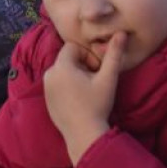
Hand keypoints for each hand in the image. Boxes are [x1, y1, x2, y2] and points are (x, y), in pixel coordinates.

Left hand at [44, 35, 123, 165]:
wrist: (83, 134)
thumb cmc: (97, 105)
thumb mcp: (107, 79)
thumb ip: (114, 55)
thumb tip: (121, 33)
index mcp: (61, 66)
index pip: (72, 47)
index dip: (87, 55)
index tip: (96, 70)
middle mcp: (49, 73)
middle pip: (67, 59)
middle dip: (81, 66)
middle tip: (93, 81)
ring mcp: (45, 87)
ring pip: (62, 71)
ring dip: (75, 76)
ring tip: (87, 91)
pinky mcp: (45, 98)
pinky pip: (56, 84)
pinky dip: (67, 86)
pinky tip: (78, 101)